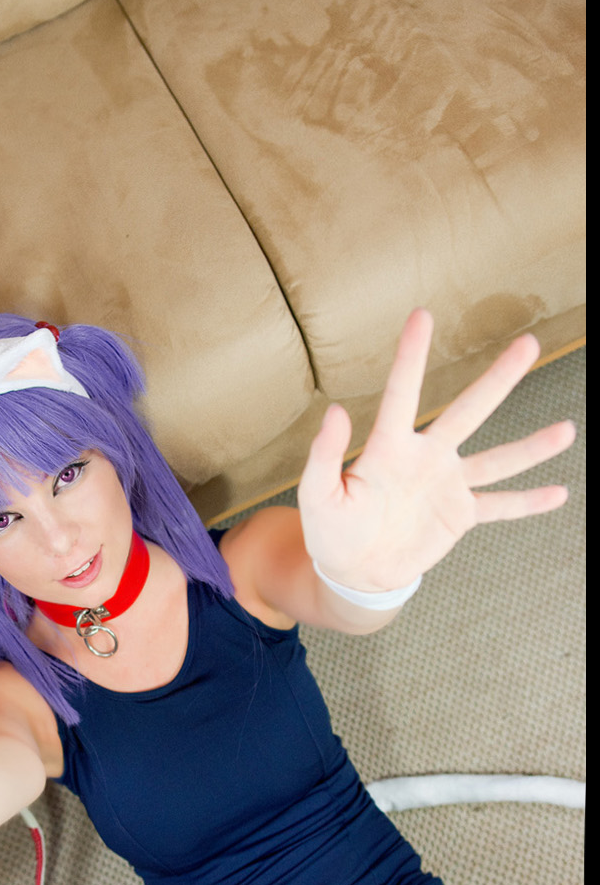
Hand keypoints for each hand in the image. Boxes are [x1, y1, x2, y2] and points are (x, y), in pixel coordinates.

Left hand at [297, 309, 572, 592]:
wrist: (354, 570)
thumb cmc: (330, 530)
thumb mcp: (317, 495)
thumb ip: (324, 456)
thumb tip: (335, 410)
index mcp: (389, 448)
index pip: (402, 393)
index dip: (411, 355)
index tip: (423, 314)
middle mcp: (426, 456)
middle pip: (467, 411)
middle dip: (498, 379)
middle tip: (528, 344)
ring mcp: (447, 484)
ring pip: (497, 459)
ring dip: (531, 447)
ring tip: (567, 429)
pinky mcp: (460, 514)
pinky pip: (499, 505)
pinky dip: (527, 502)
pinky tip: (559, 493)